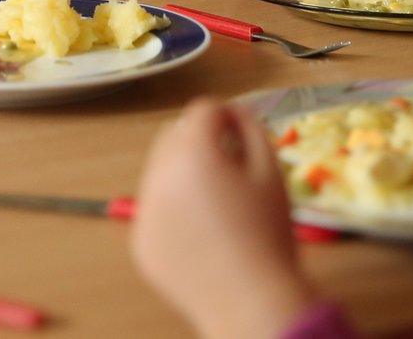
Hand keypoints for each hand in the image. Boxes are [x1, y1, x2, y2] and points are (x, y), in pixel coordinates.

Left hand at [132, 99, 314, 338]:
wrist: (252, 302)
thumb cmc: (269, 234)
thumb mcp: (271, 172)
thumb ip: (251, 129)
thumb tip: (233, 112)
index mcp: (194, 155)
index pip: (202, 110)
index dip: (226, 115)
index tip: (241, 132)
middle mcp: (159, 177)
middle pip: (172, 134)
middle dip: (197, 137)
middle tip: (229, 162)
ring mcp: (145, 212)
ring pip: (159, 170)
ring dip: (183, 169)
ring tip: (217, 198)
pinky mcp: (141, 242)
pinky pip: (155, 208)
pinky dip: (174, 207)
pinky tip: (203, 230)